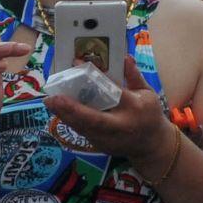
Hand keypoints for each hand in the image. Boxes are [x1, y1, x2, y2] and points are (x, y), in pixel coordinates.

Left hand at [44, 53, 171, 166]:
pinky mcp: (101, 146)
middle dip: (72, 109)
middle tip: (53, 98)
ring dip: (65, 115)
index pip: (114, 92)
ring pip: (84, 128)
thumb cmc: (149, 114)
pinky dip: (70, 120)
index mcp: (136, 107)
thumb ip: (133, 75)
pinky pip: (83, 132)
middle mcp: (121, 125)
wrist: (152, 146)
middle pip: (94, 119)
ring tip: (50, 101)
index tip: (77, 63)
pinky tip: (58, 110)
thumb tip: (124, 56)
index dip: (96, 78)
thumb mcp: (147, 92)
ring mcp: (110, 139)